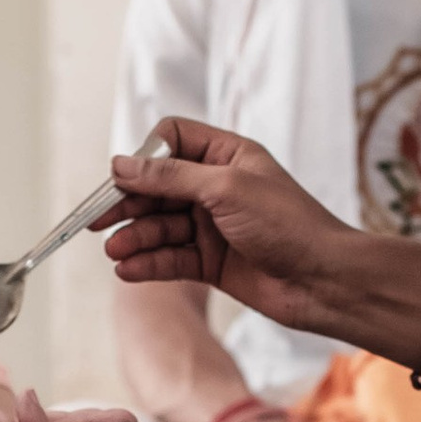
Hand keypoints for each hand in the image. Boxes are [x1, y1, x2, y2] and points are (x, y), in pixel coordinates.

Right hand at [105, 121, 365, 333]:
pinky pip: (171, 258)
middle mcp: (217, 188)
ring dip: (135, 237)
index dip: (146, 157)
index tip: (125, 177)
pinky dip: (149, 263)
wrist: (325, 281)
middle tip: (96, 221)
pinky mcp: (212, 263)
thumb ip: (171, 177)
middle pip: (157, 187)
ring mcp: (214, 226)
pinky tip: (128, 270)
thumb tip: (121, 164)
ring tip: (114, 251)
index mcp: (227, 156)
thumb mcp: (225, 190)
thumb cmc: (288, 224)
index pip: (172, 140)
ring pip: (160, 226)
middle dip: (128, 203)